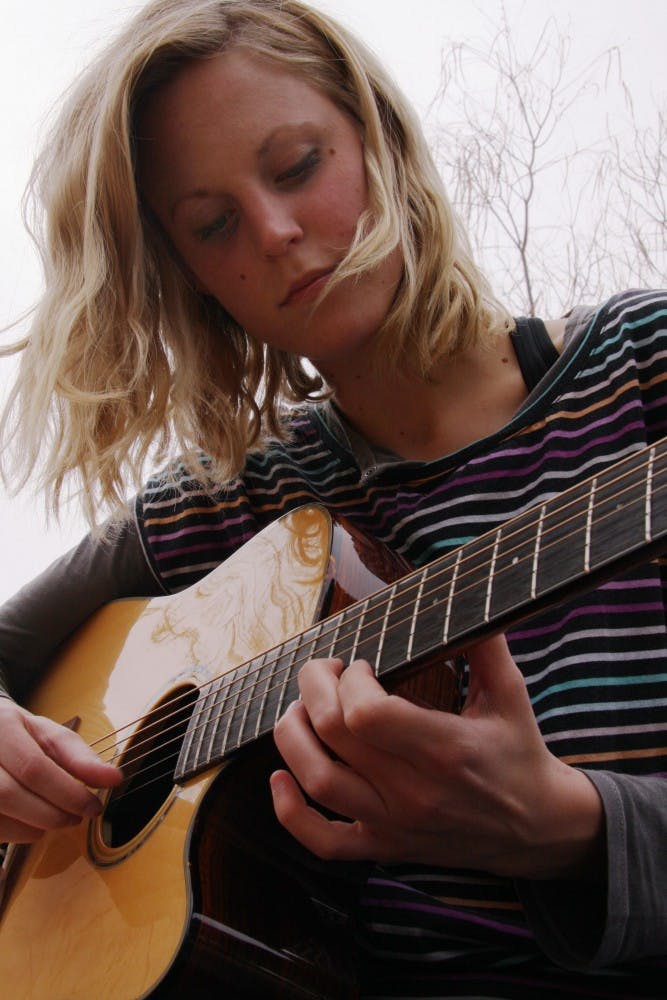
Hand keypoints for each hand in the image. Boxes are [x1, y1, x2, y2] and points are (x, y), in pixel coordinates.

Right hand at [0, 698, 120, 842]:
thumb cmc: (19, 735)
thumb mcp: (48, 734)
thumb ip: (80, 756)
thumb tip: (114, 778)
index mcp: (2, 726)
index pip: (33, 767)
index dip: (66, 793)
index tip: (93, 807)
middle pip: (10, 795)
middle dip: (51, 813)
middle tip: (77, 817)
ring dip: (34, 827)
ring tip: (57, 818)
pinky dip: (17, 833)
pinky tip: (31, 822)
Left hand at [271, 633, 604, 879]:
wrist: (538, 828)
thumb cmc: (519, 751)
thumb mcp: (511, 693)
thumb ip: (485, 643)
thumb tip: (460, 593)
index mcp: (444, 747)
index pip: (366, 713)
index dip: (349, 680)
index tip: (361, 665)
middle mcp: (414, 790)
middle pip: (332, 735)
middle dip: (314, 688)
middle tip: (325, 671)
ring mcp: (395, 823)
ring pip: (317, 781)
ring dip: (292, 735)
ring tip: (301, 710)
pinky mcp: (384, 846)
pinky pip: (322, 841)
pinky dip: (289, 812)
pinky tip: (281, 777)